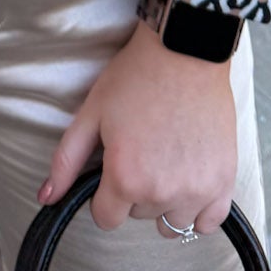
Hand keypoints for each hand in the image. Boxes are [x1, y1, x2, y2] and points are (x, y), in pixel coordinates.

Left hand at [36, 18, 237, 237]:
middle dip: (135, 190)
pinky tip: (190, 180)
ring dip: (166, 200)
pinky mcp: (224, 181)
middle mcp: (162, 192)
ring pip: (172, 221)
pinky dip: (199, 209)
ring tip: (166, 160)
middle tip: (141, 149)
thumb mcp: (92, 113)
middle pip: (139, 215)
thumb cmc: (136, 77)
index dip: (103, 195)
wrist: (185, 49)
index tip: (111, 169)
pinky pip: (208, 221)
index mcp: (125, 178)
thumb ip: (66, 161)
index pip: (106, 219)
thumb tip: (46, 197)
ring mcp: (197, 189)